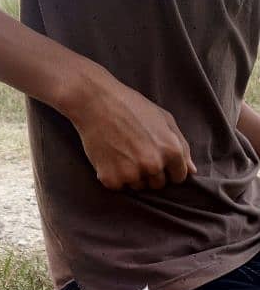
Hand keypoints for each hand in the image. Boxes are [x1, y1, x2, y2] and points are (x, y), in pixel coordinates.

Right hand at [69, 66, 196, 190]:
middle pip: (158, 185)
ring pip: (139, 187)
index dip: (169, 169)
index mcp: (170, 150)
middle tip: (137, 152)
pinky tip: (111, 157)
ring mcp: (132, 174)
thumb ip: (182, 146)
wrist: (96, 101)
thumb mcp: (164, 119)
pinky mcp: (111, 179)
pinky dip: (115, 176)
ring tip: (123, 152)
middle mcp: (153, 165)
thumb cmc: (132, 107)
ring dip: (133, 175)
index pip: (179, 177)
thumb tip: (193, 171)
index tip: (158, 158)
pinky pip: (120, 187)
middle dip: (151, 173)